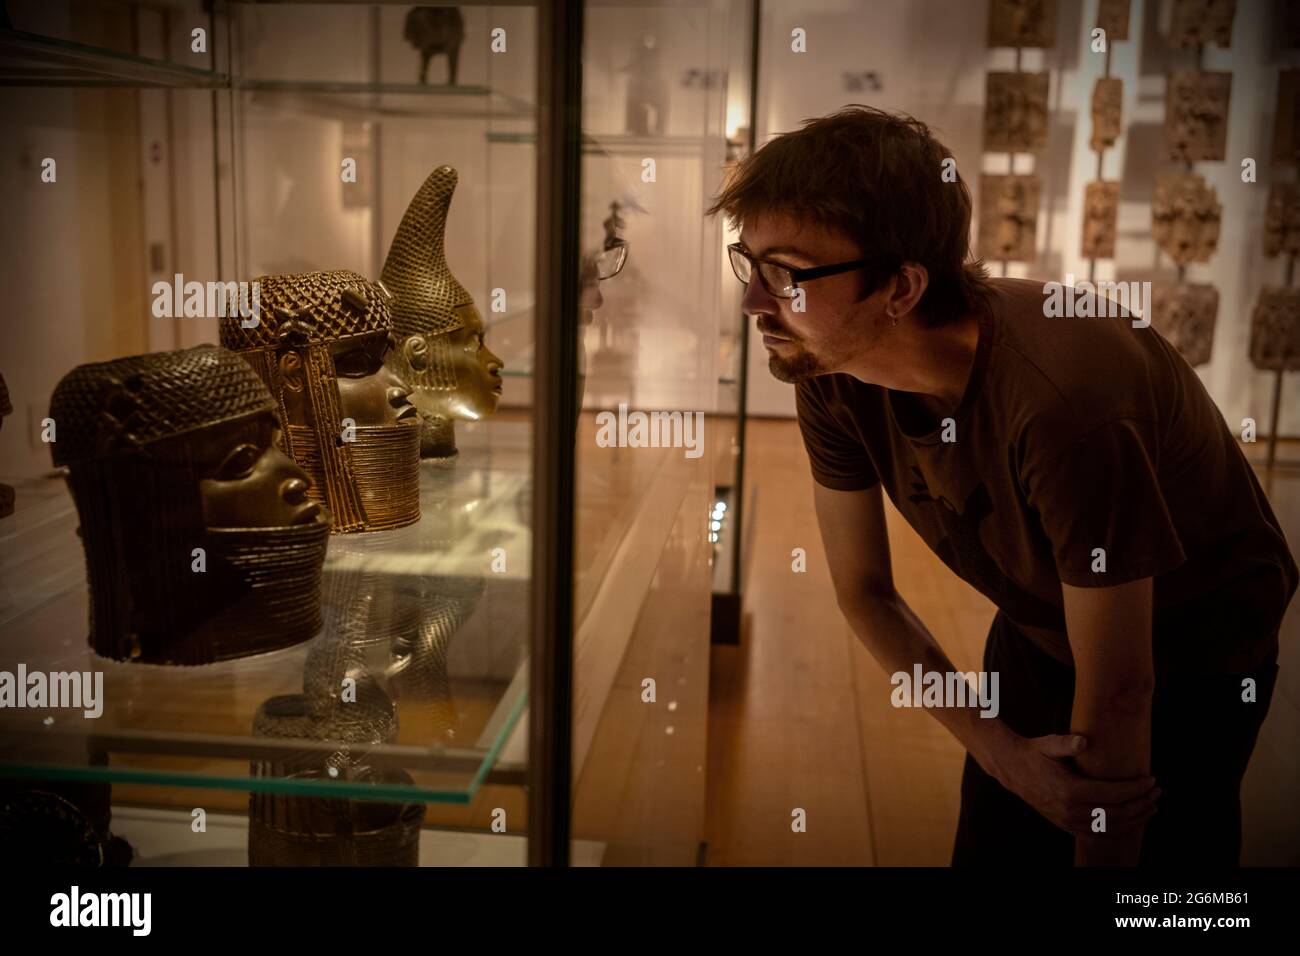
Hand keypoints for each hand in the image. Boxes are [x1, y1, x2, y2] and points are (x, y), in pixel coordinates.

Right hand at [980, 725, 1159, 837]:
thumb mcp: (1049, 744)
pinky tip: (1130, 823)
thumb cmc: (1034, 753)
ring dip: (1134, 820)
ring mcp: (1066, 820)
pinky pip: (1096, 834)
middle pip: (1116, 814)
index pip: (1113, 795)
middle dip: (1141, 805)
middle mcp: (1069, 809)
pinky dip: (1117, 831)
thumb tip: (1083, 740)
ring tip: (1151, 809)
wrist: (1012, 768)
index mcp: (1068, 790)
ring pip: (1109, 828)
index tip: (1151, 781)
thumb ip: (1067, 743)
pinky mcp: (1064, 824)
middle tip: (1157, 793)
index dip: (1136, 790)